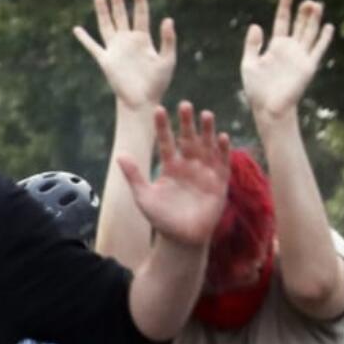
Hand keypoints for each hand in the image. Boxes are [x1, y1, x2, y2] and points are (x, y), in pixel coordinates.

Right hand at [74, 0, 175, 110]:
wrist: (142, 101)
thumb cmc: (157, 83)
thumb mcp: (167, 60)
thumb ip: (168, 40)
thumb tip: (167, 19)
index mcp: (143, 39)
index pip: (140, 13)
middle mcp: (128, 41)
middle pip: (121, 15)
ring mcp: (115, 50)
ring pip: (106, 25)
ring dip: (102, 11)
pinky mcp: (105, 61)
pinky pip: (93, 47)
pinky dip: (84, 39)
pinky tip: (77, 30)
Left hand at [117, 102, 231, 248]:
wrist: (180, 239)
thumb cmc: (161, 219)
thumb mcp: (144, 196)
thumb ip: (134, 176)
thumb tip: (120, 156)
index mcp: (170, 167)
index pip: (166, 142)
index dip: (163, 127)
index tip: (158, 110)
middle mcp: (189, 166)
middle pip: (188, 139)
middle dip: (187, 123)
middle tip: (185, 105)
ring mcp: (205, 173)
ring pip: (207, 147)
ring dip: (207, 132)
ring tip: (206, 114)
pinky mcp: (219, 183)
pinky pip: (222, 164)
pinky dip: (223, 151)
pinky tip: (222, 137)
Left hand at [242, 0, 333, 120]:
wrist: (268, 107)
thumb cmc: (256, 89)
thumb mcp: (248, 64)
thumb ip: (252, 45)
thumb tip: (255, 25)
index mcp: (275, 46)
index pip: (281, 21)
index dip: (285, 6)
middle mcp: (289, 48)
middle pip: (299, 24)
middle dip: (303, 12)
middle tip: (307, 1)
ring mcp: (300, 56)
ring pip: (310, 32)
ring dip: (314, 20)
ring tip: (317, 5)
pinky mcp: (308, 66)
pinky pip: (318, 49)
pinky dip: (324, 38)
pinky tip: (328, 27)